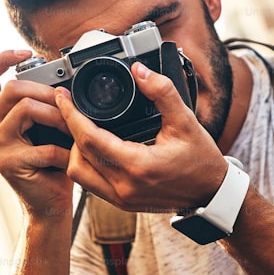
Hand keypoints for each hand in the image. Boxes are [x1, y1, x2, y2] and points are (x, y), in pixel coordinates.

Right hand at [0, 50, 73, 219]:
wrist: (49, 205)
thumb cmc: (52, 166)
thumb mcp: (47, 129)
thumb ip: (44, 106)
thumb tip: (63, 84)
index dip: (1, 58)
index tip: (26, 52)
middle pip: (11, 88)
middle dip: (46, 91)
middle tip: (67, 104)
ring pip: (25, 109)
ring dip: (57, 117)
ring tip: (73, 130)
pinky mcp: (7, 164)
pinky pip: (42, 146)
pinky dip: (65, 151)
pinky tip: (72, 158)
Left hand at [56, 62, 227, 212]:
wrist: (211, 193)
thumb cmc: (201, 160)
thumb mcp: (185, 120)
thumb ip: (162, 92)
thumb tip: (139, 71)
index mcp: (138, 165)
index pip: (90, 139)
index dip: (71, 115)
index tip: (62, 97)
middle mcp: (125, 186)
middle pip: (77, 157)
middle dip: (70, 130)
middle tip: (69, 108)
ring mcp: (122, 199)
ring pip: (79, 174)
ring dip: (75, 150)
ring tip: (81, 128)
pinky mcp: (122, 203)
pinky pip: (91, 184)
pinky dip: (86, 164)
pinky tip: (93, 146)